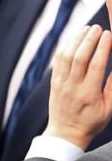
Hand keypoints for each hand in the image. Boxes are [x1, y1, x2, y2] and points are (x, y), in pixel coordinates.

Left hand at [45, 24, 111, 149]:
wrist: (65, 133)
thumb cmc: (91, 122)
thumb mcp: (109, 109)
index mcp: (88, 94)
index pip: (96, 65)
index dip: (102, 48)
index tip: (109, 35)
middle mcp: (72, 86)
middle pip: (79, 57)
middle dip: (89, 39)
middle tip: (98, 27)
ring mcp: (60, 84)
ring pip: (66, 56)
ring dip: (76, 40)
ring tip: (87, 29)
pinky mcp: (53, 82)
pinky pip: (58, 61)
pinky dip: (66, 47)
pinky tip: (74, 39)